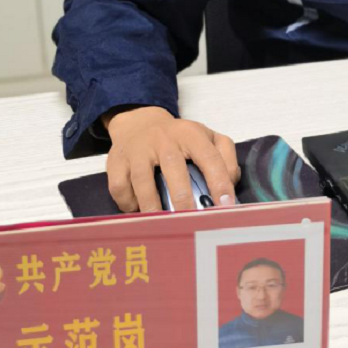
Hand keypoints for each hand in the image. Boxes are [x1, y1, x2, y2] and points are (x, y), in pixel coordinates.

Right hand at [104, 107, 240, 212]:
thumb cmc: (179, 138)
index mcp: (191, 134)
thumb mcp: (207, 137)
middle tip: (191, 221)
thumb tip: (230, 183)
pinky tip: (139, 210)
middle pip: (174, 169)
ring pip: (143, 181)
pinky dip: (129, 204)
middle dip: (183, 198)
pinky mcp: (117, 161)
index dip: (220, 182)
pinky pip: (121, 188)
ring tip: (163, 224)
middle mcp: (164, 140)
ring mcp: (138, 150)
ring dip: (153, 206)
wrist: (140, 122)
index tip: (225, 205)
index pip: (210, 158)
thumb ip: (225, 156)